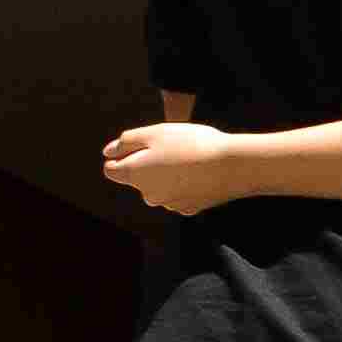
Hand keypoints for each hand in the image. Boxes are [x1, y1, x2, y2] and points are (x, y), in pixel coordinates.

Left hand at [99, 123, 236, 217]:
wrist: (233, 165)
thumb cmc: (191, 144)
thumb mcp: (155, 132)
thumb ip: (127, 141)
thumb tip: (108, 152)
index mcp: (135, 174)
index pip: (111, 169)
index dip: (122, 154)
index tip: (142, 144)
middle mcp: (148, 194)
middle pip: (138, 179)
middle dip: (148, 164)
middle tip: (172, 147)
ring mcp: (169, 204)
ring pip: (160, 187)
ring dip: (168, 175)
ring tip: (190, 158)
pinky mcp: (190, 208)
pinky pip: (180, 195)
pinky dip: (186, 185)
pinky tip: (201, 172)